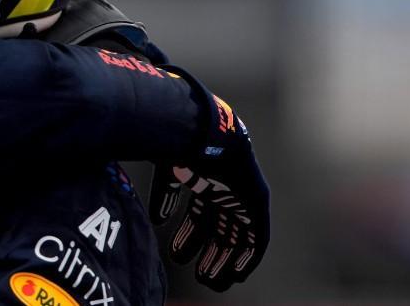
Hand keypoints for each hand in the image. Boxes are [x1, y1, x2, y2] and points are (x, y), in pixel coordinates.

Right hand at [149, 67, 269, 291]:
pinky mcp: (257, 201)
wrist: (200, 129)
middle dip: (205, 251)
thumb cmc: (174, 142)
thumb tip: (153, 217)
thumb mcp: (164, 171)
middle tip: (197, 274)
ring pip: (234, 235)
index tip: (176, 255)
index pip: (197, 214)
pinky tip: (235, 276)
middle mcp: (223, 188)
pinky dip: (247, 258)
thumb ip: (161, 193)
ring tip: (209, 280)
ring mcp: (241, 193)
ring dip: (223, 259)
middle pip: (215, 227)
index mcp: (201, 178)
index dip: (188, 236)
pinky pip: (256, 237)